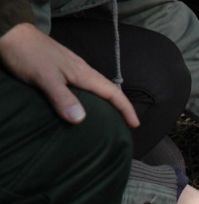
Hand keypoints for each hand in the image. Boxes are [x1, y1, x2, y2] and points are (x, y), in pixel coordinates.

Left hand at [0, 23, 138, 126]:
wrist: (9, 33)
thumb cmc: (27, 54)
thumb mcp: (44, 77)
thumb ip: (62, 98)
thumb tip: (80, 120)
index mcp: (83, 74)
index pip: (113, 93)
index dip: (126, 108)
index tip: (135, 124)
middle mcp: (82, 71)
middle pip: (109, 90)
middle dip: (121, 106)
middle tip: (126, 124)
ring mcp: (73, 69)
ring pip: (98, 87)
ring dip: (108, 102)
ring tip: (110, 117)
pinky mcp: (63, 69)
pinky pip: (86, 86)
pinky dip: (94, 97)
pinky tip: (87, 103)